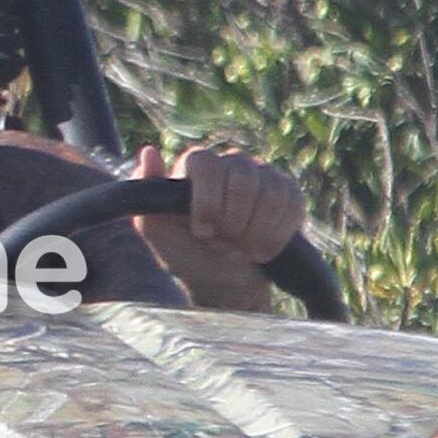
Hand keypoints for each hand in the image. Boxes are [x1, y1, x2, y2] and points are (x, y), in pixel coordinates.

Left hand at [132, 138, 305, 312]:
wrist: (224, 285)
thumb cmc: (186, 255)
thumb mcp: (157, 232)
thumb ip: (144, 194)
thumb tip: (149, 152)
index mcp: (197, 167)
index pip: (205, 161)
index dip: (207, 199)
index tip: (202, 231)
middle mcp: (231, 163)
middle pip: (242, 176)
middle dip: (233, 221)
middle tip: (223, 243)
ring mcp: (263, 176)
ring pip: (271, 190)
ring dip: (255, 231)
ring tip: (241, 249)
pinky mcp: (289, 194)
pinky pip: (292, 203)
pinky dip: (276, 234)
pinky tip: (262, 250)